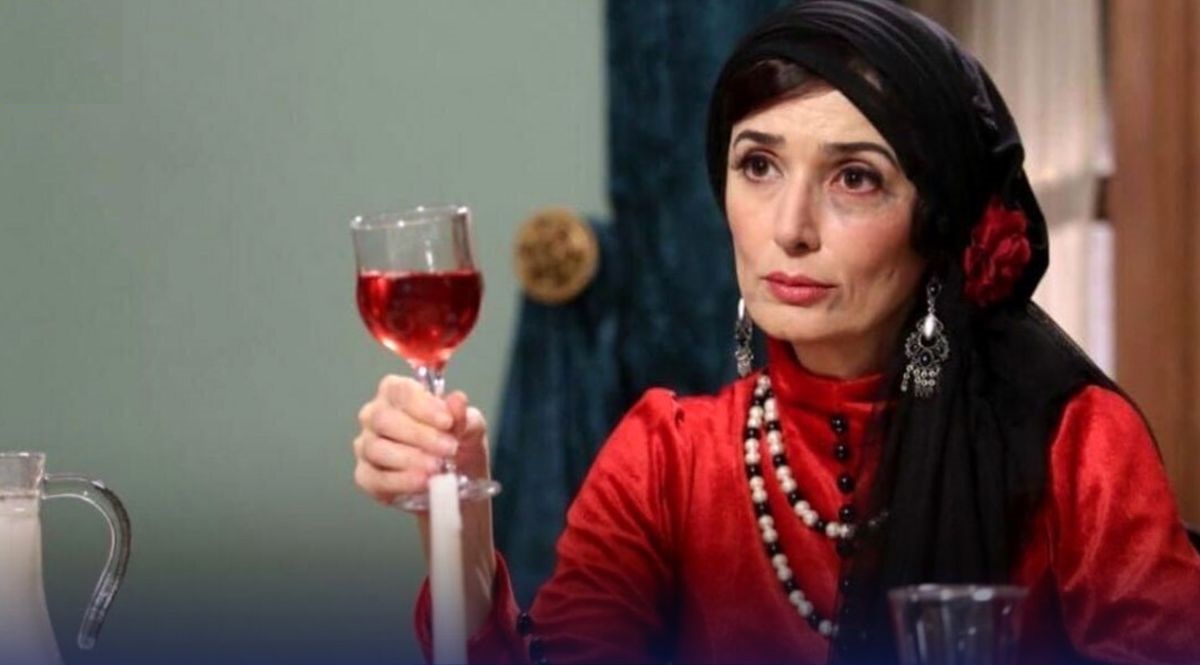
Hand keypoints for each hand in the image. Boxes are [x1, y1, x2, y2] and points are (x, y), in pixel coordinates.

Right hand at [352, 375, 490, 505]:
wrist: (456, 486)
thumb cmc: (458, 447)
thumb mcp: (470, 429)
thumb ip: (463, 416)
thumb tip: (457, 401)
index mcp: (397, 393)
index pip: (399, 390)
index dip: (423, 405)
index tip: (447, 422)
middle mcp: (375, 415)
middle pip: (383, 418)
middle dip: (419, 435)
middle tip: (448, 449)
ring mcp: (366, 445)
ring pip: (376, 448)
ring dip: (410, 458)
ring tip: (437, 468)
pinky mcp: (366, 476)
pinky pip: (375, 478)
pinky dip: (400, 481)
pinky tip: (422, 482)